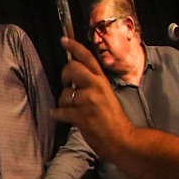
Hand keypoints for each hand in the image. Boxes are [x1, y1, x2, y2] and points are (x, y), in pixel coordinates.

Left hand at [54, 37, 135, 159]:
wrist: (121, 138)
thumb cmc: (111, 118)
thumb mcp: (105, 95)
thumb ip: (92, 84)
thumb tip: (73, 78)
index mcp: (102, 81)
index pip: (88, 58)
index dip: (74, 47)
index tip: (63, 39)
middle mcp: (96, 87)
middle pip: (71, 68)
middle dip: (64, 76)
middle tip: (67, 85)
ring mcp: (89, 100)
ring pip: (64, 94)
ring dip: (63, 103)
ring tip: (74, 110)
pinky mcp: (81, 115)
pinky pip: (60, 111)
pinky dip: (58, 115)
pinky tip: (61, 116)